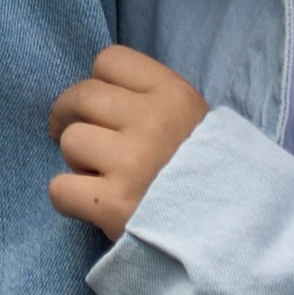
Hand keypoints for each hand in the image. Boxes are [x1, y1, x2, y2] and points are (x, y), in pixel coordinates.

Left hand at [48, 46, 209, 239]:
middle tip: (80, 140)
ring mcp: (132, 163)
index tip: (103, 108)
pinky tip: (90, 204)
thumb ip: (152, 100)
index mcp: (174, 95)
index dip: (99, 84)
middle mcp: (152, 122)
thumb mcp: (193, 121)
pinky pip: (59, 188)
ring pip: (69, 141)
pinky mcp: (114, 205)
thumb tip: (97, 94)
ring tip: (102, 177)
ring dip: (77, 161)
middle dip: (70, 117)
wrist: (234, 234)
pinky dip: (68, 198)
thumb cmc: (206, 175)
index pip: (109, 60)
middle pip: (80, 96)